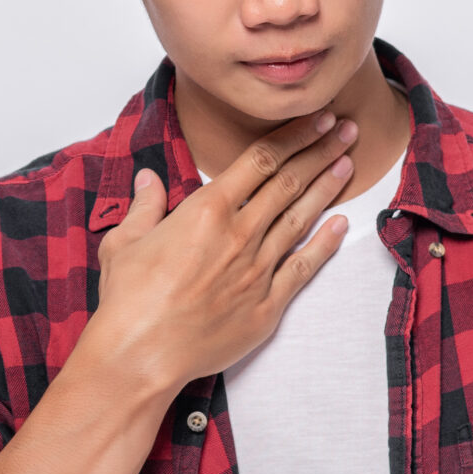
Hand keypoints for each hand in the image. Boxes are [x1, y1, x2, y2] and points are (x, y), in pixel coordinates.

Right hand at [81, 110, 357, 392]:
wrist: (141, 354)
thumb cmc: (128, 299)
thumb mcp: (125, 241)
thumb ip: (145, 205)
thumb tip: (148, 178)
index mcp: (207, 210)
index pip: (260, 161)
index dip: (293, 136)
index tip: (315, 119)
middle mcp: (239, 234)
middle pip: (289, 183)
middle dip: (320, 151)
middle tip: (345, 129)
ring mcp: (258, 270)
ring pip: (301, 219)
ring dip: (327, 188)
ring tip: (347, 162)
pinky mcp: (267, 305)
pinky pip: (303, 268)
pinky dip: (325, 244)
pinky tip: (341, 225)